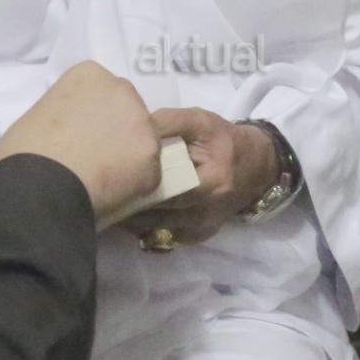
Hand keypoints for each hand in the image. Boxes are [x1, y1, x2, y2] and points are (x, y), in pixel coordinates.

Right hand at [0, 63, 160, 218]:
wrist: (38, 185)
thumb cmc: (26, 150)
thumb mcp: (40, 113)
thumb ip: (67, 112)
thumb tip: (71, 133)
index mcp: (90, 75)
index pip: (104, 90)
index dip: (95, 114)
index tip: (82, 132)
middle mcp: (122, 90)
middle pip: (130, 110)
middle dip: (119, 130)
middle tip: (96, 155)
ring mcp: (141, 123)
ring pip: (144, 141)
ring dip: (131, 157)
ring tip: (104, 179)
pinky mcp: (151, 157)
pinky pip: (148, 174)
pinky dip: (136, 185)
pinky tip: (113, 194)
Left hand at [122, 107, 277, 245]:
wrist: (256, 166)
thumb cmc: (224, 141)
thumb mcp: (201, 122)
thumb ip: (169, 122)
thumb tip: (134, 127)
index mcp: (211, 181)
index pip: (167, 190)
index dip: (139, 186)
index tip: (113, 177)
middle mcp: (207, 211)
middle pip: (158, 215)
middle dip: (130, 205)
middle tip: (103, 192)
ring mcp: (202, 228)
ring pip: (156, 230)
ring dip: (132, 219)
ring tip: (111, 202)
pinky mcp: (198, 237)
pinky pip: (165, 237)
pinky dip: (146, 227)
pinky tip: (132, 213)